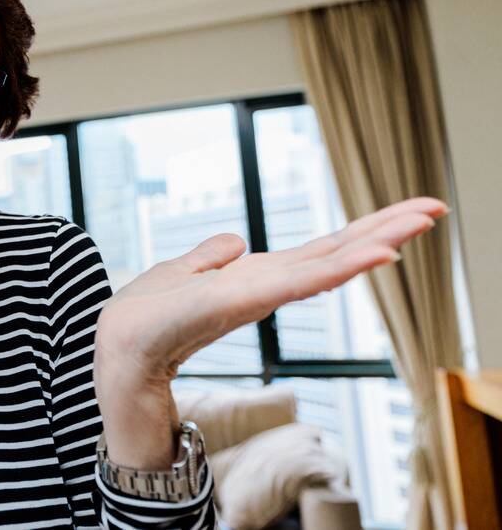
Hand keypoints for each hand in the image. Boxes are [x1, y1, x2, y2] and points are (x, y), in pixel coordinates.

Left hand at [93, 196, 447, 384]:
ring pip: (328, 263)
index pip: (317, 250)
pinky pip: (300, 280)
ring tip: (420, 222)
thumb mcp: (180, 274)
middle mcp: (266, 286)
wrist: (119, 349)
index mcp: (255, 277)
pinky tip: (374, 255)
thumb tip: (236, 241)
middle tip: (437, 207)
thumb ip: (209, 258)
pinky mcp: (245, 301)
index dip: (361, 231)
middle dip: (386, 229)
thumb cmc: (146, 318)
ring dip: (375, 241)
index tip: (407, 212)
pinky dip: (338, 268)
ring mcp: (260, 294)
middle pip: (335, 251)